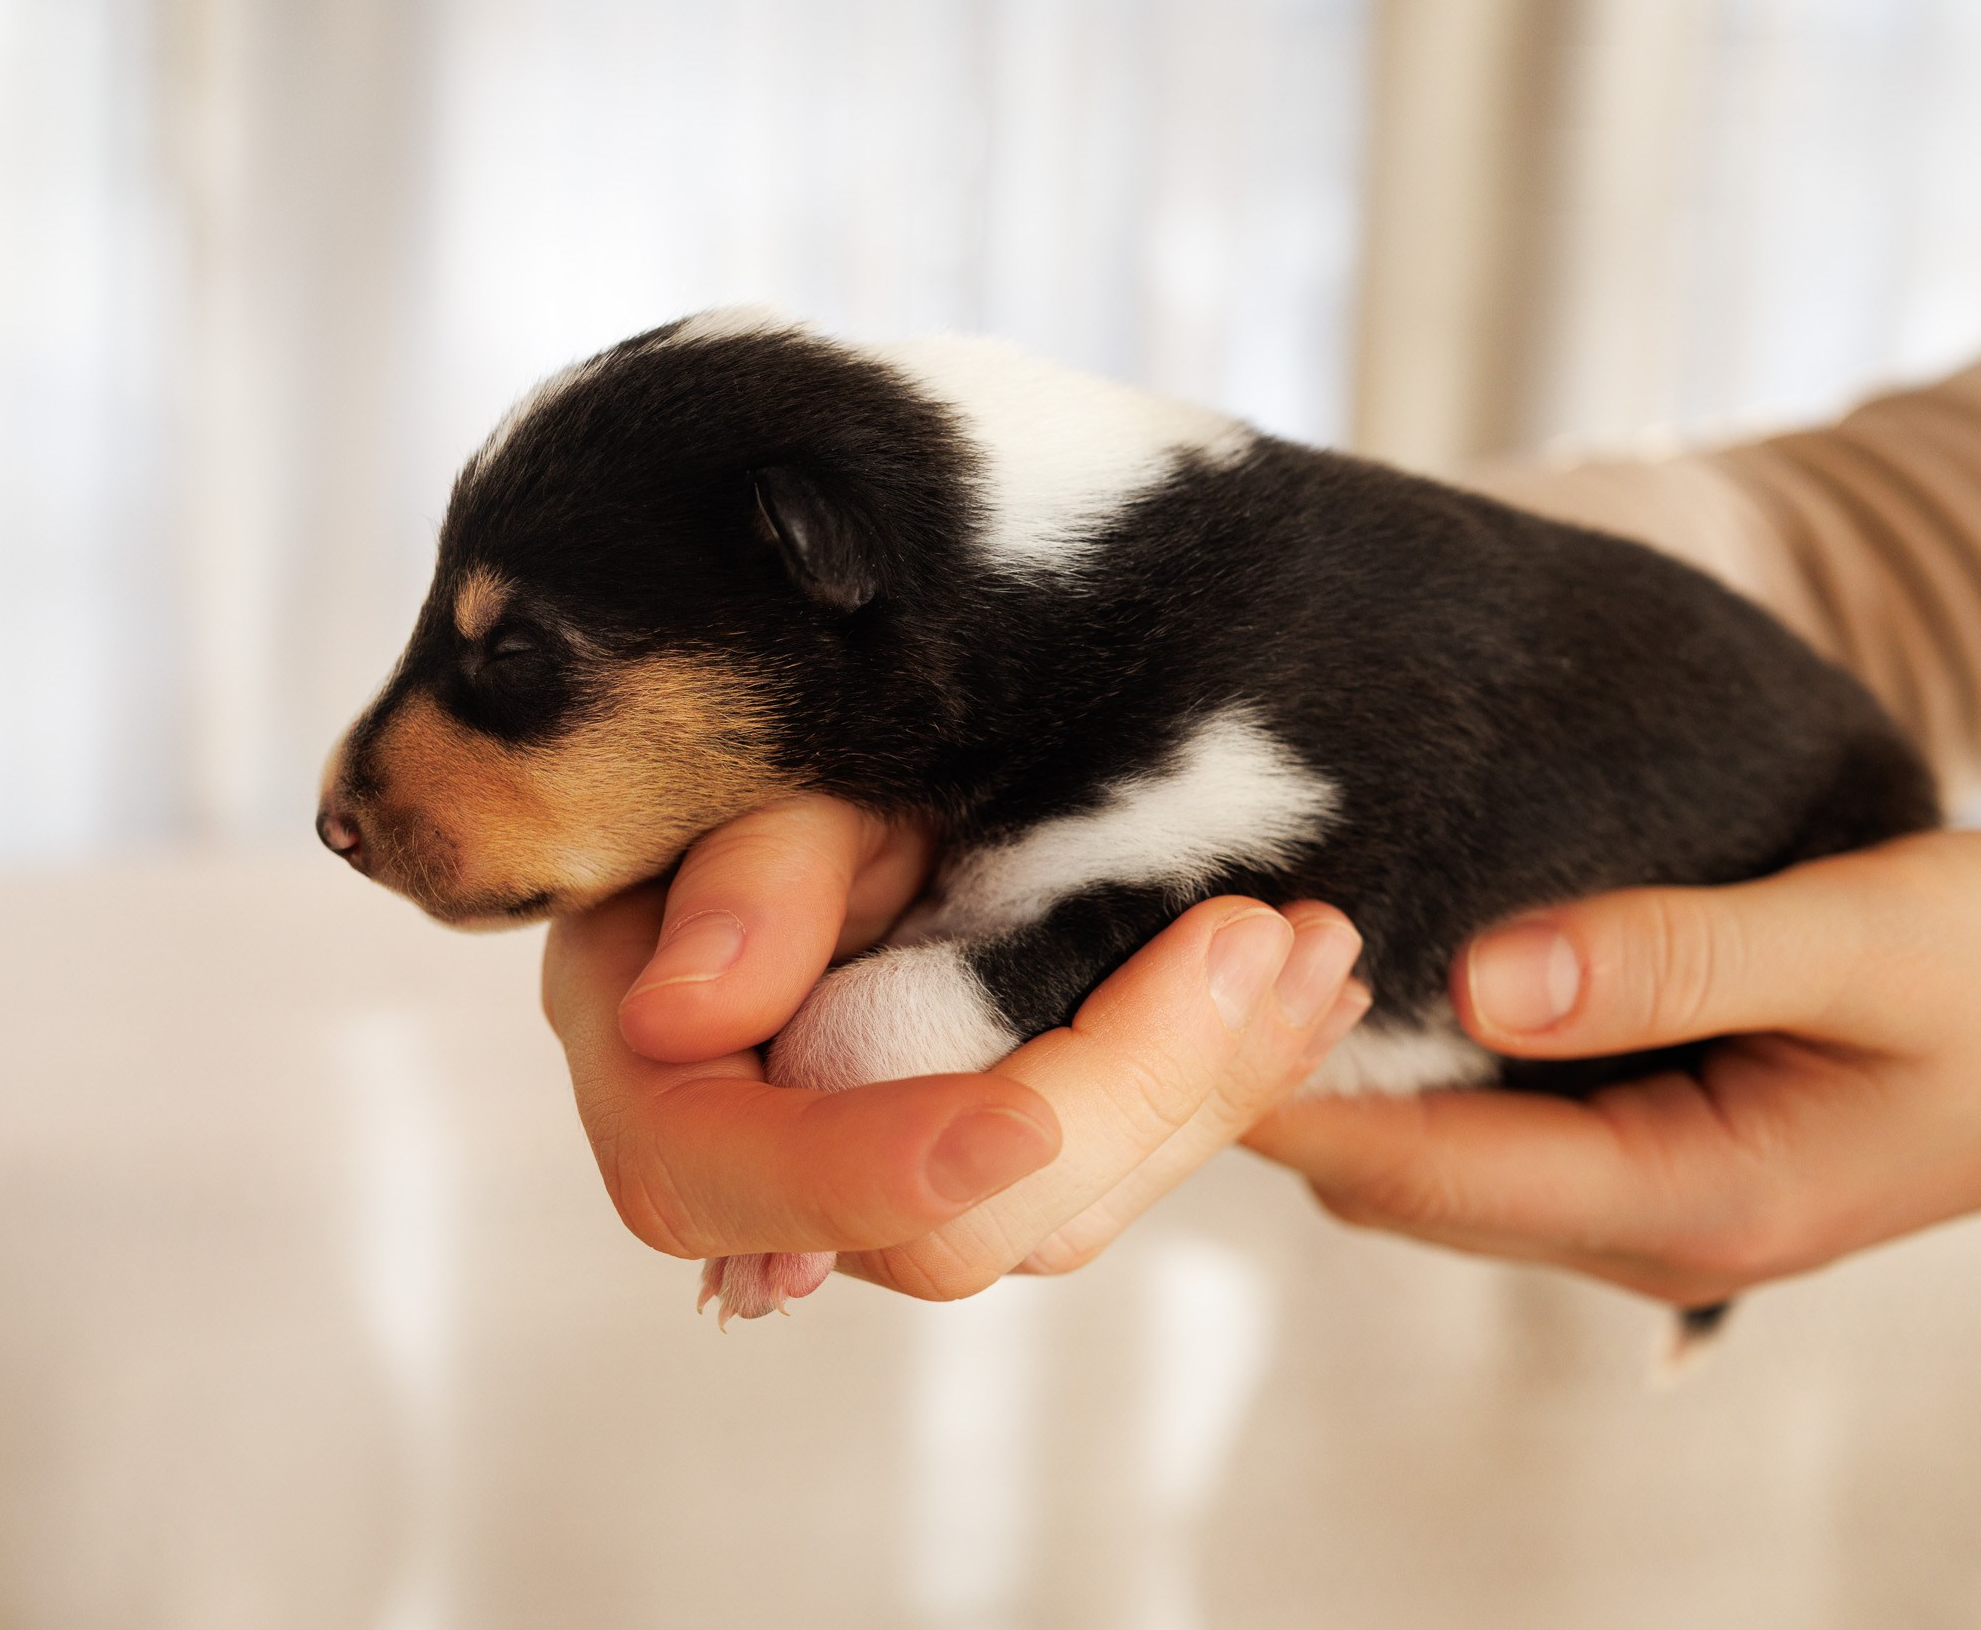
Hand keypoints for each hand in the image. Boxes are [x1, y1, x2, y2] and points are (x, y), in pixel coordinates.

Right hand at [541, 795, 1370, 1299]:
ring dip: (1212, 1089)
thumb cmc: (764, 748)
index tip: (1020, 1120)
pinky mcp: (1002, 1158)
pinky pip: (1118, 1170)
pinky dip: (1223, 1082)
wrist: (818, 750)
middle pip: (944, 1232)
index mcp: (661, 1077)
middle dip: (1126, 1097)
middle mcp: (777, 1174)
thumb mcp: (753, 772)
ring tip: (1319, 947)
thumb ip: (740, 877)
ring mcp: (903, 1180)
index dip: (876, 1168)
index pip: (725, 1179)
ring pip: (1061, 1216)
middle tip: (1264, 937)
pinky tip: (1305, 991)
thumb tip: (689, 1013)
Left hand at [1243, 828, 1980, 1305]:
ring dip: (1341, 1074)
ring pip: (1431, 1161)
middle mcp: (1645, 1225)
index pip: (1428, 1169)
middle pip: (1403, 1181)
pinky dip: (1412, 1062)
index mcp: (1693, 1196)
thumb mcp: (1863, 940)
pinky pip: (1486, 1127)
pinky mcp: (1648, 1148)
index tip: (1200, 989)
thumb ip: (1675, 954)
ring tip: (1256, 947)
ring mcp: (1644, 1199)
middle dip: (1290, 1085)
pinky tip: (1367, 968)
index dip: (1297, 1091)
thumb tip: (1482, 968)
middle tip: (1201, 945)